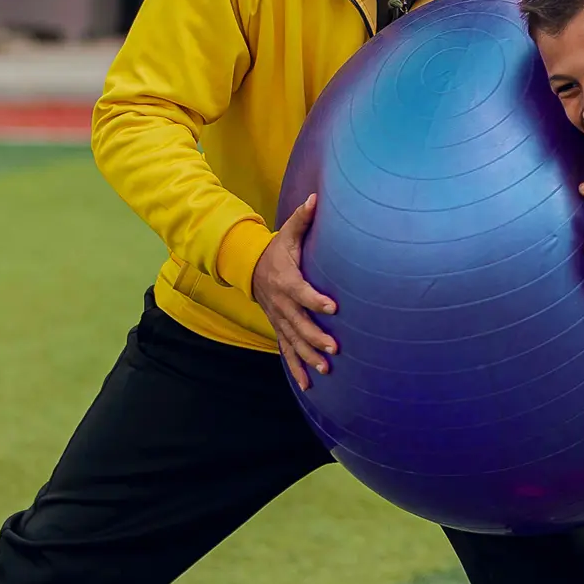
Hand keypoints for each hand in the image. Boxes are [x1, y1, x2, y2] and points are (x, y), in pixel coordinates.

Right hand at [252, 193, 338, 388]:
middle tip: (334, 348)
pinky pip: (286, 351)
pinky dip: (296, 368)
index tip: (333, 307)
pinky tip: (308, 385)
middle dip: (315, 337)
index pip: (302, 291)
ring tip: (326, 370)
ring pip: (293, 341)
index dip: (316, 299)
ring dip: (308, 357)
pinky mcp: (279, 327)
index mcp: (286, 280)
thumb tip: (316, 198)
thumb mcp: (288, 233)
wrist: (248, 267)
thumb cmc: (276, 250)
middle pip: (298, 323)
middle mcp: (281, 304)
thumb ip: (303, 219)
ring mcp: (279, 319)